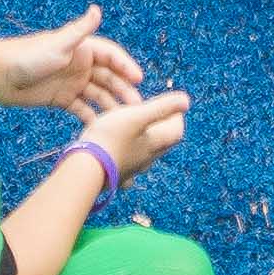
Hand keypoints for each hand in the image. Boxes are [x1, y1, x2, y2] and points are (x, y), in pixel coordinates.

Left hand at [0, 5, 148, 114]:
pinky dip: (91, 117)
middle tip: (137, 107)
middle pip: (109, 77)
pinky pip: (81, 108)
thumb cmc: (27, 56)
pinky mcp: (61, 98)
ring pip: (98, 94)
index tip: (139, 79)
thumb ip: (79, 30)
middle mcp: (80, 64)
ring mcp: (71, 82)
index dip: (126, 66)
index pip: (111, 56)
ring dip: (111, 105)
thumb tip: (97, 9)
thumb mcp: (57, 44)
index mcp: (82, 48)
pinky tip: (101, 128)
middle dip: (123, 90)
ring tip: (122, 121)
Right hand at [76, 81, 192, 187]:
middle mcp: (147, 159)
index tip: (170, 105)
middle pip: (162, 142)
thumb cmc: (112, 138)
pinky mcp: (116, 174)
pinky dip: (126, 152)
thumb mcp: (136, 116)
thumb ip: (162, 107)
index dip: (176, 116)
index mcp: (156, 144)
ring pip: (144, 152)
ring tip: (134, 127)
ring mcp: (131, 169)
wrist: (86, 168)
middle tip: (153, 112)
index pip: (176, 131)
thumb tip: (186, 101)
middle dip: (160, 126)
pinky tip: (116, 148)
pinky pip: (126, 161)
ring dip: (143, 139)